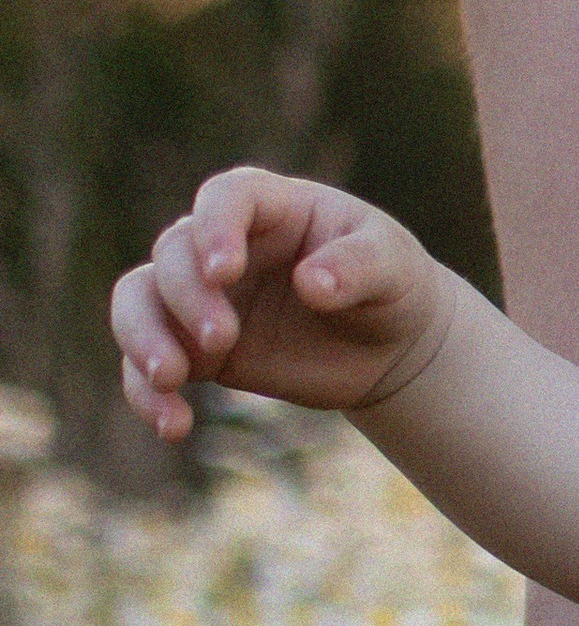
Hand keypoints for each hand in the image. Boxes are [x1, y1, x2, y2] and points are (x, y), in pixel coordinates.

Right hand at [111, 168, 450, 443]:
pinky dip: (149, 393)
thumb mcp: (393, 266)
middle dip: (188, 297)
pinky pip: (152, 364)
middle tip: (223, 339)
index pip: (225, 199)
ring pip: (139, 302)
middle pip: (174, 255)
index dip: (213, 229)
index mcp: (269, 207)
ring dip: (142, 338)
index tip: (223, 270)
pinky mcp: (201, 351)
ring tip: (170, 379)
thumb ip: (358, 267)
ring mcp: (203, 296)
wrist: (393, 343)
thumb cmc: (392, 283)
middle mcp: (221, 245)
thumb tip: (313, 285)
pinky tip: (172, 425)